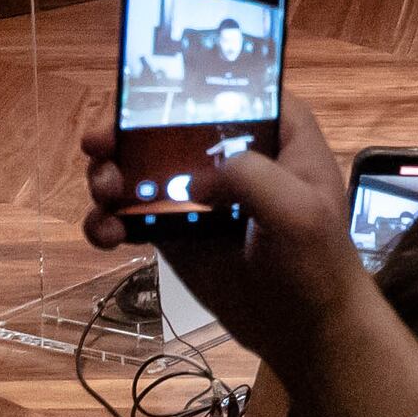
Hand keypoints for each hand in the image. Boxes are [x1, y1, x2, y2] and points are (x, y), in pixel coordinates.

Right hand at [73, 99, 417, 416]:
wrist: (306, 331)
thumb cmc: (319, 263)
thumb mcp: (300, 211)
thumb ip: (252, 177)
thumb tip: (194, 180)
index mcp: (273, 132)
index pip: (225, 88)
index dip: (181, 85)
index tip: (138, 96)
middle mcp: (229, 152)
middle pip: (166, 123)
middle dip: (124, 129)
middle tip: (98, 146)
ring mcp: (198, 192)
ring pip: (139, 167)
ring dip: (109, 175)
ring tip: (105, 197)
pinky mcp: (175, 231)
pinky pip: (131, 216)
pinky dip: (108, 221)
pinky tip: (104, 235)